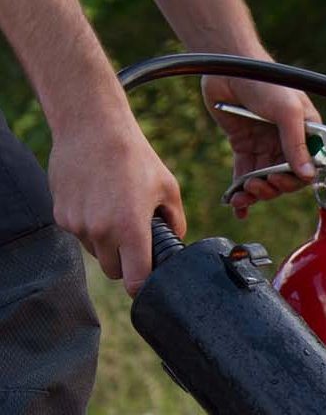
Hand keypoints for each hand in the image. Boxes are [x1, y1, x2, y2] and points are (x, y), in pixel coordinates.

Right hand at [48, 110, 185, 297]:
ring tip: (115, 213)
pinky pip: (79, 235)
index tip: (148, 283)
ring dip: (106, 244)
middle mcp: (100, 231)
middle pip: (114, 272)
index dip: (143, 286)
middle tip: (135, 241)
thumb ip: (176, 222)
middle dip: (126, 263)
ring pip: (96, 253)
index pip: (134, 281)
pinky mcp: (60, 215)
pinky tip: (97, 202)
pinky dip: (89, 228)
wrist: (91, 127)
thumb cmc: (134, 157)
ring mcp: (77, 224)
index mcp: (130, 229)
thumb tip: (176, 242)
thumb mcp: (169, 189)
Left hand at [202, 73, 320, 220]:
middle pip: (285, 179)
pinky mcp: (244, 146)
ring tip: (243, 195)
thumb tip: (308, 177)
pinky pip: (244, 174)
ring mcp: (265, 145)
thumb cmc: (265, 81)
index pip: (308, 168)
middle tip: (258, 187)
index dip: (296, 180)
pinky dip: (240, 191)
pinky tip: (236, 206)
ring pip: (264, 180)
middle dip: (272, 188)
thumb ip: (296, 144)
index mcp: (307, 135)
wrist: (228, 63)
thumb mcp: (287, 111)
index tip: (280, 181)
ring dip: (255, 193)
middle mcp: (287, 143)